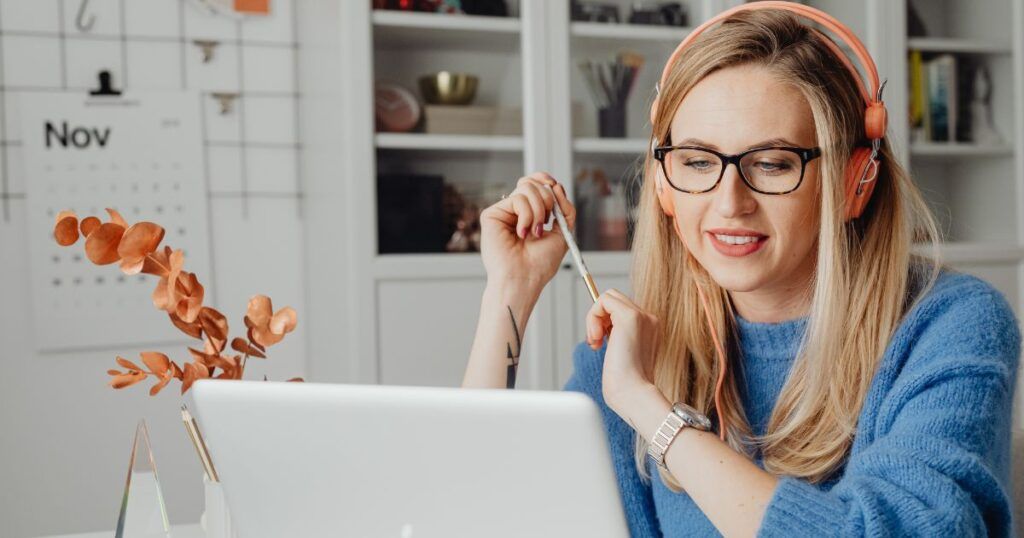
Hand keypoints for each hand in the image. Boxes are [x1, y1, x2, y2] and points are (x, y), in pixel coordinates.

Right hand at [479, 172, 575, 291]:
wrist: (524, 279)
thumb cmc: (540, 263)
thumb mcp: (562, 232)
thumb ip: (564, 209)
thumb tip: (556, 186)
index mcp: (529, 214)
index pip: (535, 184)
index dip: (545, 180)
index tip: (556, 187)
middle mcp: (514, 211)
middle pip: (532, 182)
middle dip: (547, 199)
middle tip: (546, 221)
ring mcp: (503, 212)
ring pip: (526, 188)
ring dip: (539, 211)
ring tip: (534, 233)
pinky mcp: (491, 214)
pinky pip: (517, 199)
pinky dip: (527, 215)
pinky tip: (522, 233)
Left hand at [585, 289, 659, 417]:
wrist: (633, 394)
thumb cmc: (626, 384)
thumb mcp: (621, 354)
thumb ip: (616, 337)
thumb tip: (599, 326)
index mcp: (650, 328)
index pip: (621, 309)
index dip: (605, 322)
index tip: (600, 343)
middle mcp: (649, 319)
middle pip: (615, 299)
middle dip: (599, 317)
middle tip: (596, 341)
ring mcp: (642, 316)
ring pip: (608, 297)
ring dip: (594, 318)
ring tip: (595, 341)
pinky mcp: (630, 317)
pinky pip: (603, 300)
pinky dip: (593, 317)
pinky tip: (596, 338)